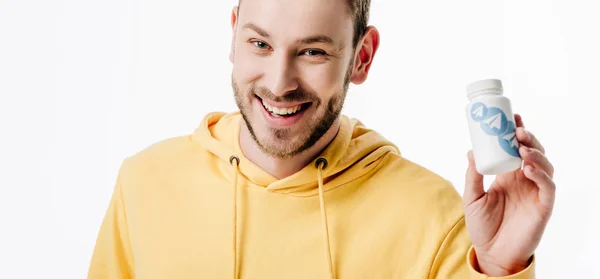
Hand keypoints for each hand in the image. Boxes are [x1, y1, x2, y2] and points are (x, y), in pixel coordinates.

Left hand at [463, 114, 554, 275]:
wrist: (490, 253)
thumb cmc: (481, 226)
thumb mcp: (472, 197)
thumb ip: (473, 175)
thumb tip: (471, 151)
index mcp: (508, 175)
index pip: (517, 148)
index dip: (517, 131)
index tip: (513, 115)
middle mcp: (524, 180)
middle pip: (534, 152)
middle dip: (528, 138)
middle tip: (518, 130)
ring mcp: (535, 192)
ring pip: (544, 165)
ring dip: (535, 153)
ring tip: (522, 147)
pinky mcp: (543, 206)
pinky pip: (548, 186)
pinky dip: (540, 174)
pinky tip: (528, 168)